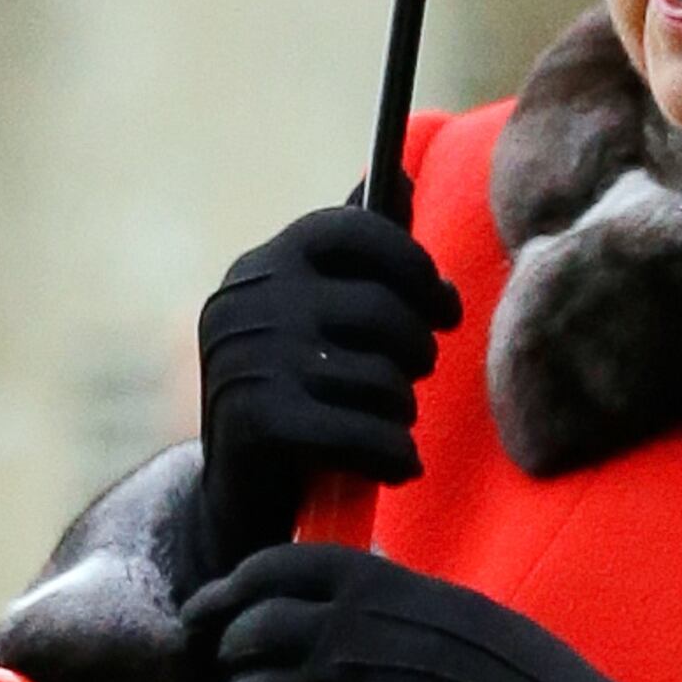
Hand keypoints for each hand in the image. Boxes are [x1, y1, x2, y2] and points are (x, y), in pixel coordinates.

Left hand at [183, 546, 681, 681]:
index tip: (219, 608)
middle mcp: (377, 629)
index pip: (299, 564)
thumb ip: (428, 624)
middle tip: (209, 679)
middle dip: (219, 653)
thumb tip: (390, 628)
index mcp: (414, 593)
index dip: (243, 584)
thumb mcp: (492, 637)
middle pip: (256, 622)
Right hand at [197, 207, 464, 573]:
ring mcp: (248, 361)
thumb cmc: (298, 397)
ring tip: (385, 429)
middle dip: (418, 354)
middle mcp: (247, 303)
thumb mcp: (317, 319)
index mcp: (263, 266)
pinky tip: (393, 467)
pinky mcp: (257, 423)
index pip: (359, 228)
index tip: (443, 308)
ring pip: (384, 378)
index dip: (416, 266)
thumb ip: (355, 255)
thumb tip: (400, 178)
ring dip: (402, 414)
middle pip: (386, 309)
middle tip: (409, 384)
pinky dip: (395, 457)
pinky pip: (370, 431)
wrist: (238, 502)